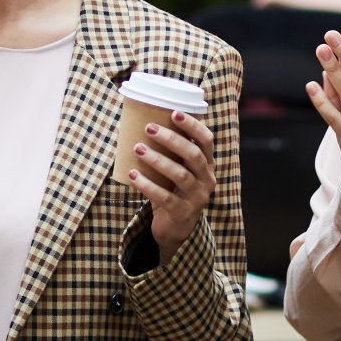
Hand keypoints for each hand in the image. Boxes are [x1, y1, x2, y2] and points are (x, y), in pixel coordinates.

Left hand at [129, 109, 216, 254]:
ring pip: (180, 174)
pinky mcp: (183, 212)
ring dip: (157, 159)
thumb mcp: (177, 169)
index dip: (192, 125)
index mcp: (206, 164)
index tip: (174, 112)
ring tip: (137, 148)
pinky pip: (165, 197)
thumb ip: (170, 152)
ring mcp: (197, 197)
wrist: (176, 228)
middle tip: (148, 128)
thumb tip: (143, 119)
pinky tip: (133, 175)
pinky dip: (147, 185)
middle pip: (193, 154)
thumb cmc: (173, 190)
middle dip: (171, 139)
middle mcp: (206, 179)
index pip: (206, 140)